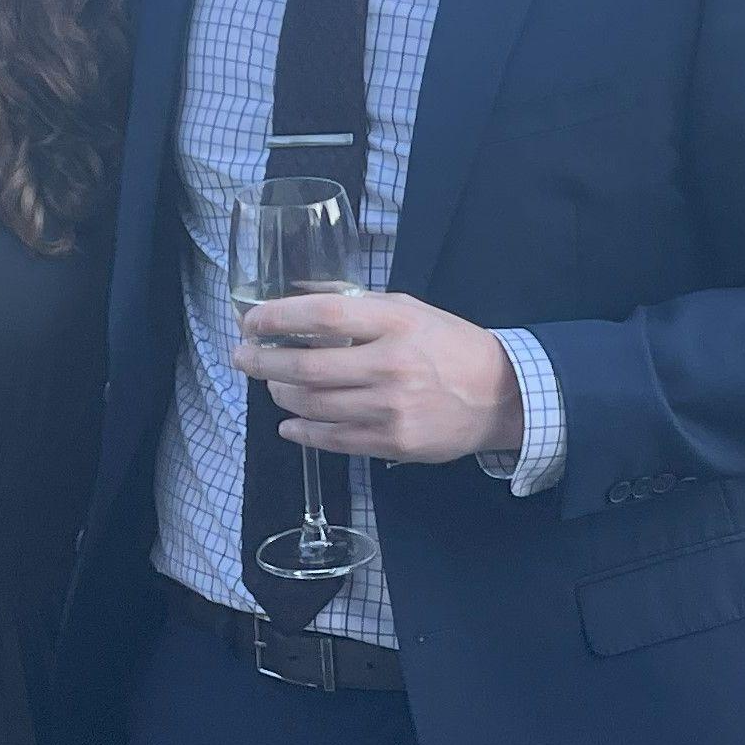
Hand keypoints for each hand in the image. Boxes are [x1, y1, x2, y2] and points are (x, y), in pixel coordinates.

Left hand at [232, 292, 525, 466]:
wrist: (501, 396)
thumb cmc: (449, 346)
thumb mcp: (410, 311)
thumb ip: (360, 308)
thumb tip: (300, 302)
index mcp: (396, 323)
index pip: (323, 315)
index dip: (279, 317)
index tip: (251, 320)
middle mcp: (391, 365)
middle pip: (308, 365)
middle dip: (263, 362)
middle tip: (243, 357)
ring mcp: (391, 408)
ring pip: (313, 405)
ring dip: (281, 395)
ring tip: (272, 386)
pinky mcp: (393, 442)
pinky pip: (332, 439)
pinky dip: (302, 432)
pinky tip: (289, 425)